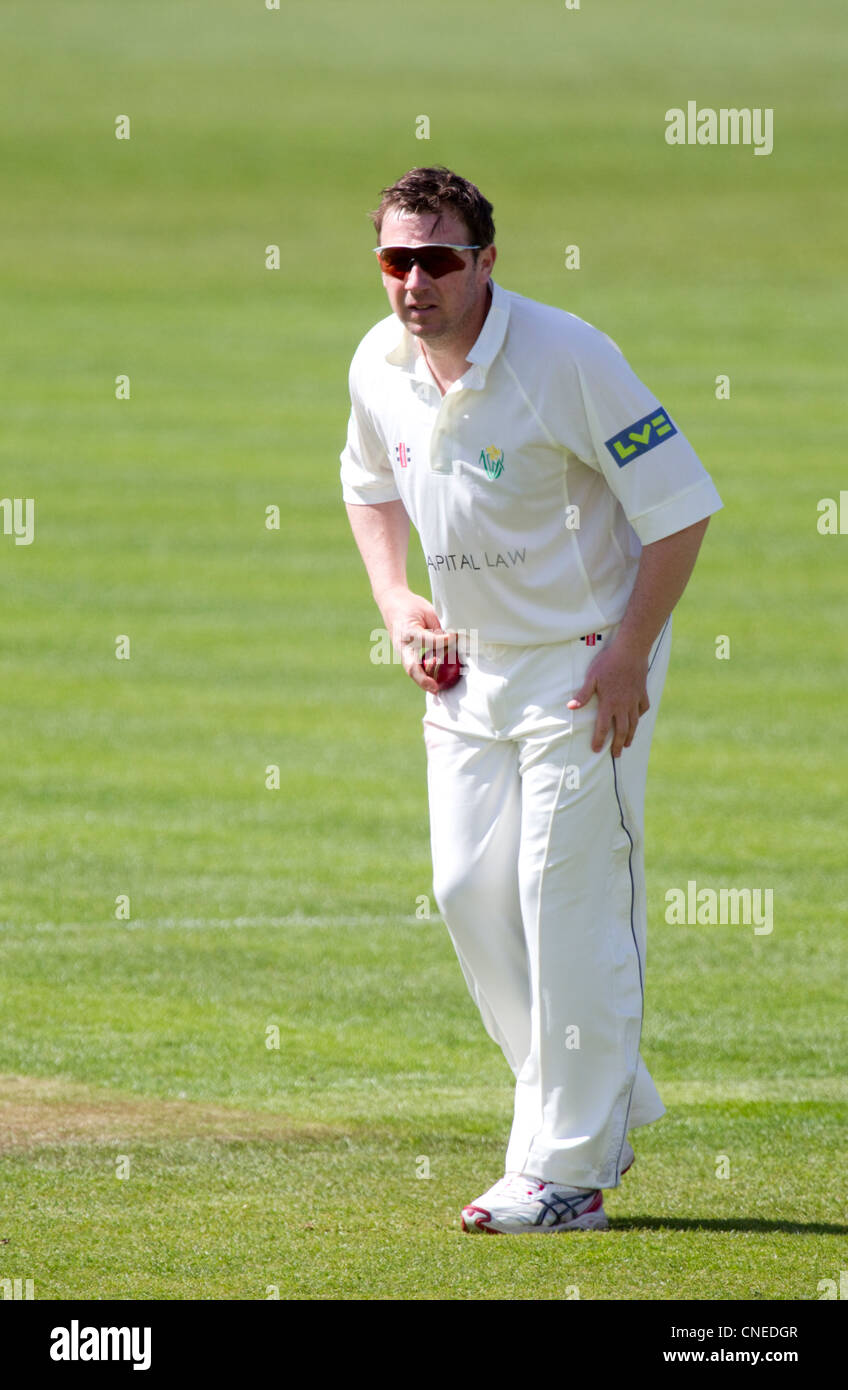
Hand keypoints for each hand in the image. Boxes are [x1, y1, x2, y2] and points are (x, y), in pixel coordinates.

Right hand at [379, 586, 458, 694]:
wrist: (390, 602)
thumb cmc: (411, 605)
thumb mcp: (427, 612)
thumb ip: (437, 629)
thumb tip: (452, 642)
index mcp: (409, 630)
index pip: (429, 641)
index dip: (443, 641)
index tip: (454, 637)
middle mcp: (403, 644)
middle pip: (412, 667)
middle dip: (424, 679)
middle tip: (435, 688)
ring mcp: (401, 650)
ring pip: (411, 670)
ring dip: (422, 681)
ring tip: (435, 689)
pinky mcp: (403, 653)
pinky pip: (412, 666)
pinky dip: (421, 676)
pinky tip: (431, 683)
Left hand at [567, 640, 649, 756]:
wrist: (631, 650)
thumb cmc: (608, 663)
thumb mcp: (592, 677)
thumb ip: (583, 694)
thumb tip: (571, 707)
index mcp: (609, 703)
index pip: (603, 727)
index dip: (600, 740)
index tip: (597, 750)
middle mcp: (623, 705)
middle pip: (622, 730)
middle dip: (618, 744)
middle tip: (616, 755)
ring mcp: (634, 700)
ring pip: (634, 723)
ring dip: (631, 735)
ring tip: (628, 744)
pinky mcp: (642, 692)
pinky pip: (643, 708)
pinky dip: (640, 716)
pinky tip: (638, 720)